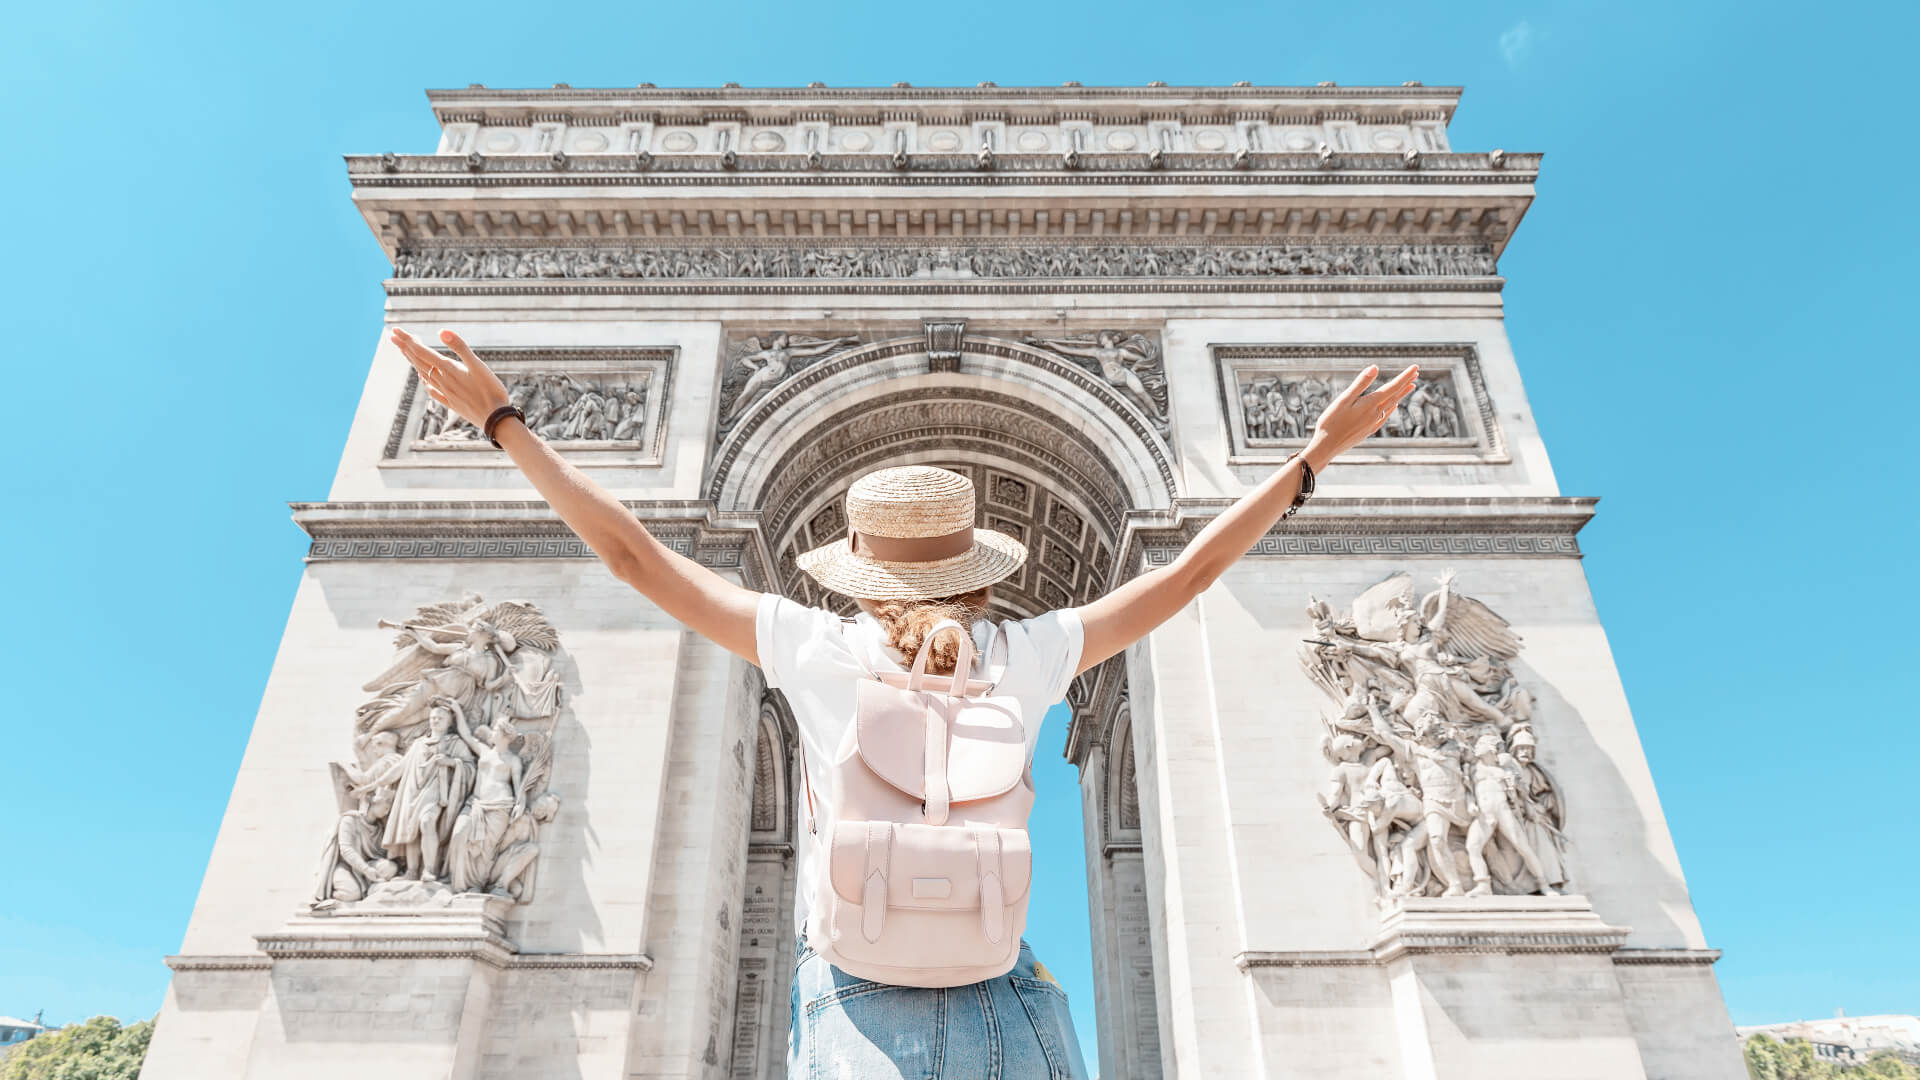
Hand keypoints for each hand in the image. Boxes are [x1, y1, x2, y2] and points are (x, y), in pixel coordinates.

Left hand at [390, 327, 512, 434]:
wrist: (495, 419)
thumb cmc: (490, 391)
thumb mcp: (478, 365)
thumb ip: (460, 347)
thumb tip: (441, 331)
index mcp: (448, 369)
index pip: (422, 351)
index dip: (408, 340)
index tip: (395, 331)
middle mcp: (443, 380)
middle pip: (419, 362)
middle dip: (405, 348)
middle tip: (393, 337)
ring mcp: (446, 392)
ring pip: (424, 374)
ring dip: (413, 362)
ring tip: (405, 353)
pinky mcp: (452, 403)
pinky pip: (433, 391)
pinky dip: (425, 382)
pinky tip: (423, 380)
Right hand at [1302, 363, 1419, 469]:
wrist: (1327, 447)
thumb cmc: (1332, 422)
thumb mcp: (1344, 399)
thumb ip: (1361, 383)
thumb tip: (1375, 367)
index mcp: (1371, 404)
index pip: (1393, 387)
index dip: (1405, 376)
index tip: (1416, 367)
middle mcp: (1375, 413)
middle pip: (1395, 395)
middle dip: (1405, 383)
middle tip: (1416, 373)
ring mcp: (1373, 423)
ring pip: (1391, 405)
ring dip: (1401, 394)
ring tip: (1410, 386)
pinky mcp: (1368, 430)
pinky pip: (1385, 416)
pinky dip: (1391, 408)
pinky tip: (1392, 406)